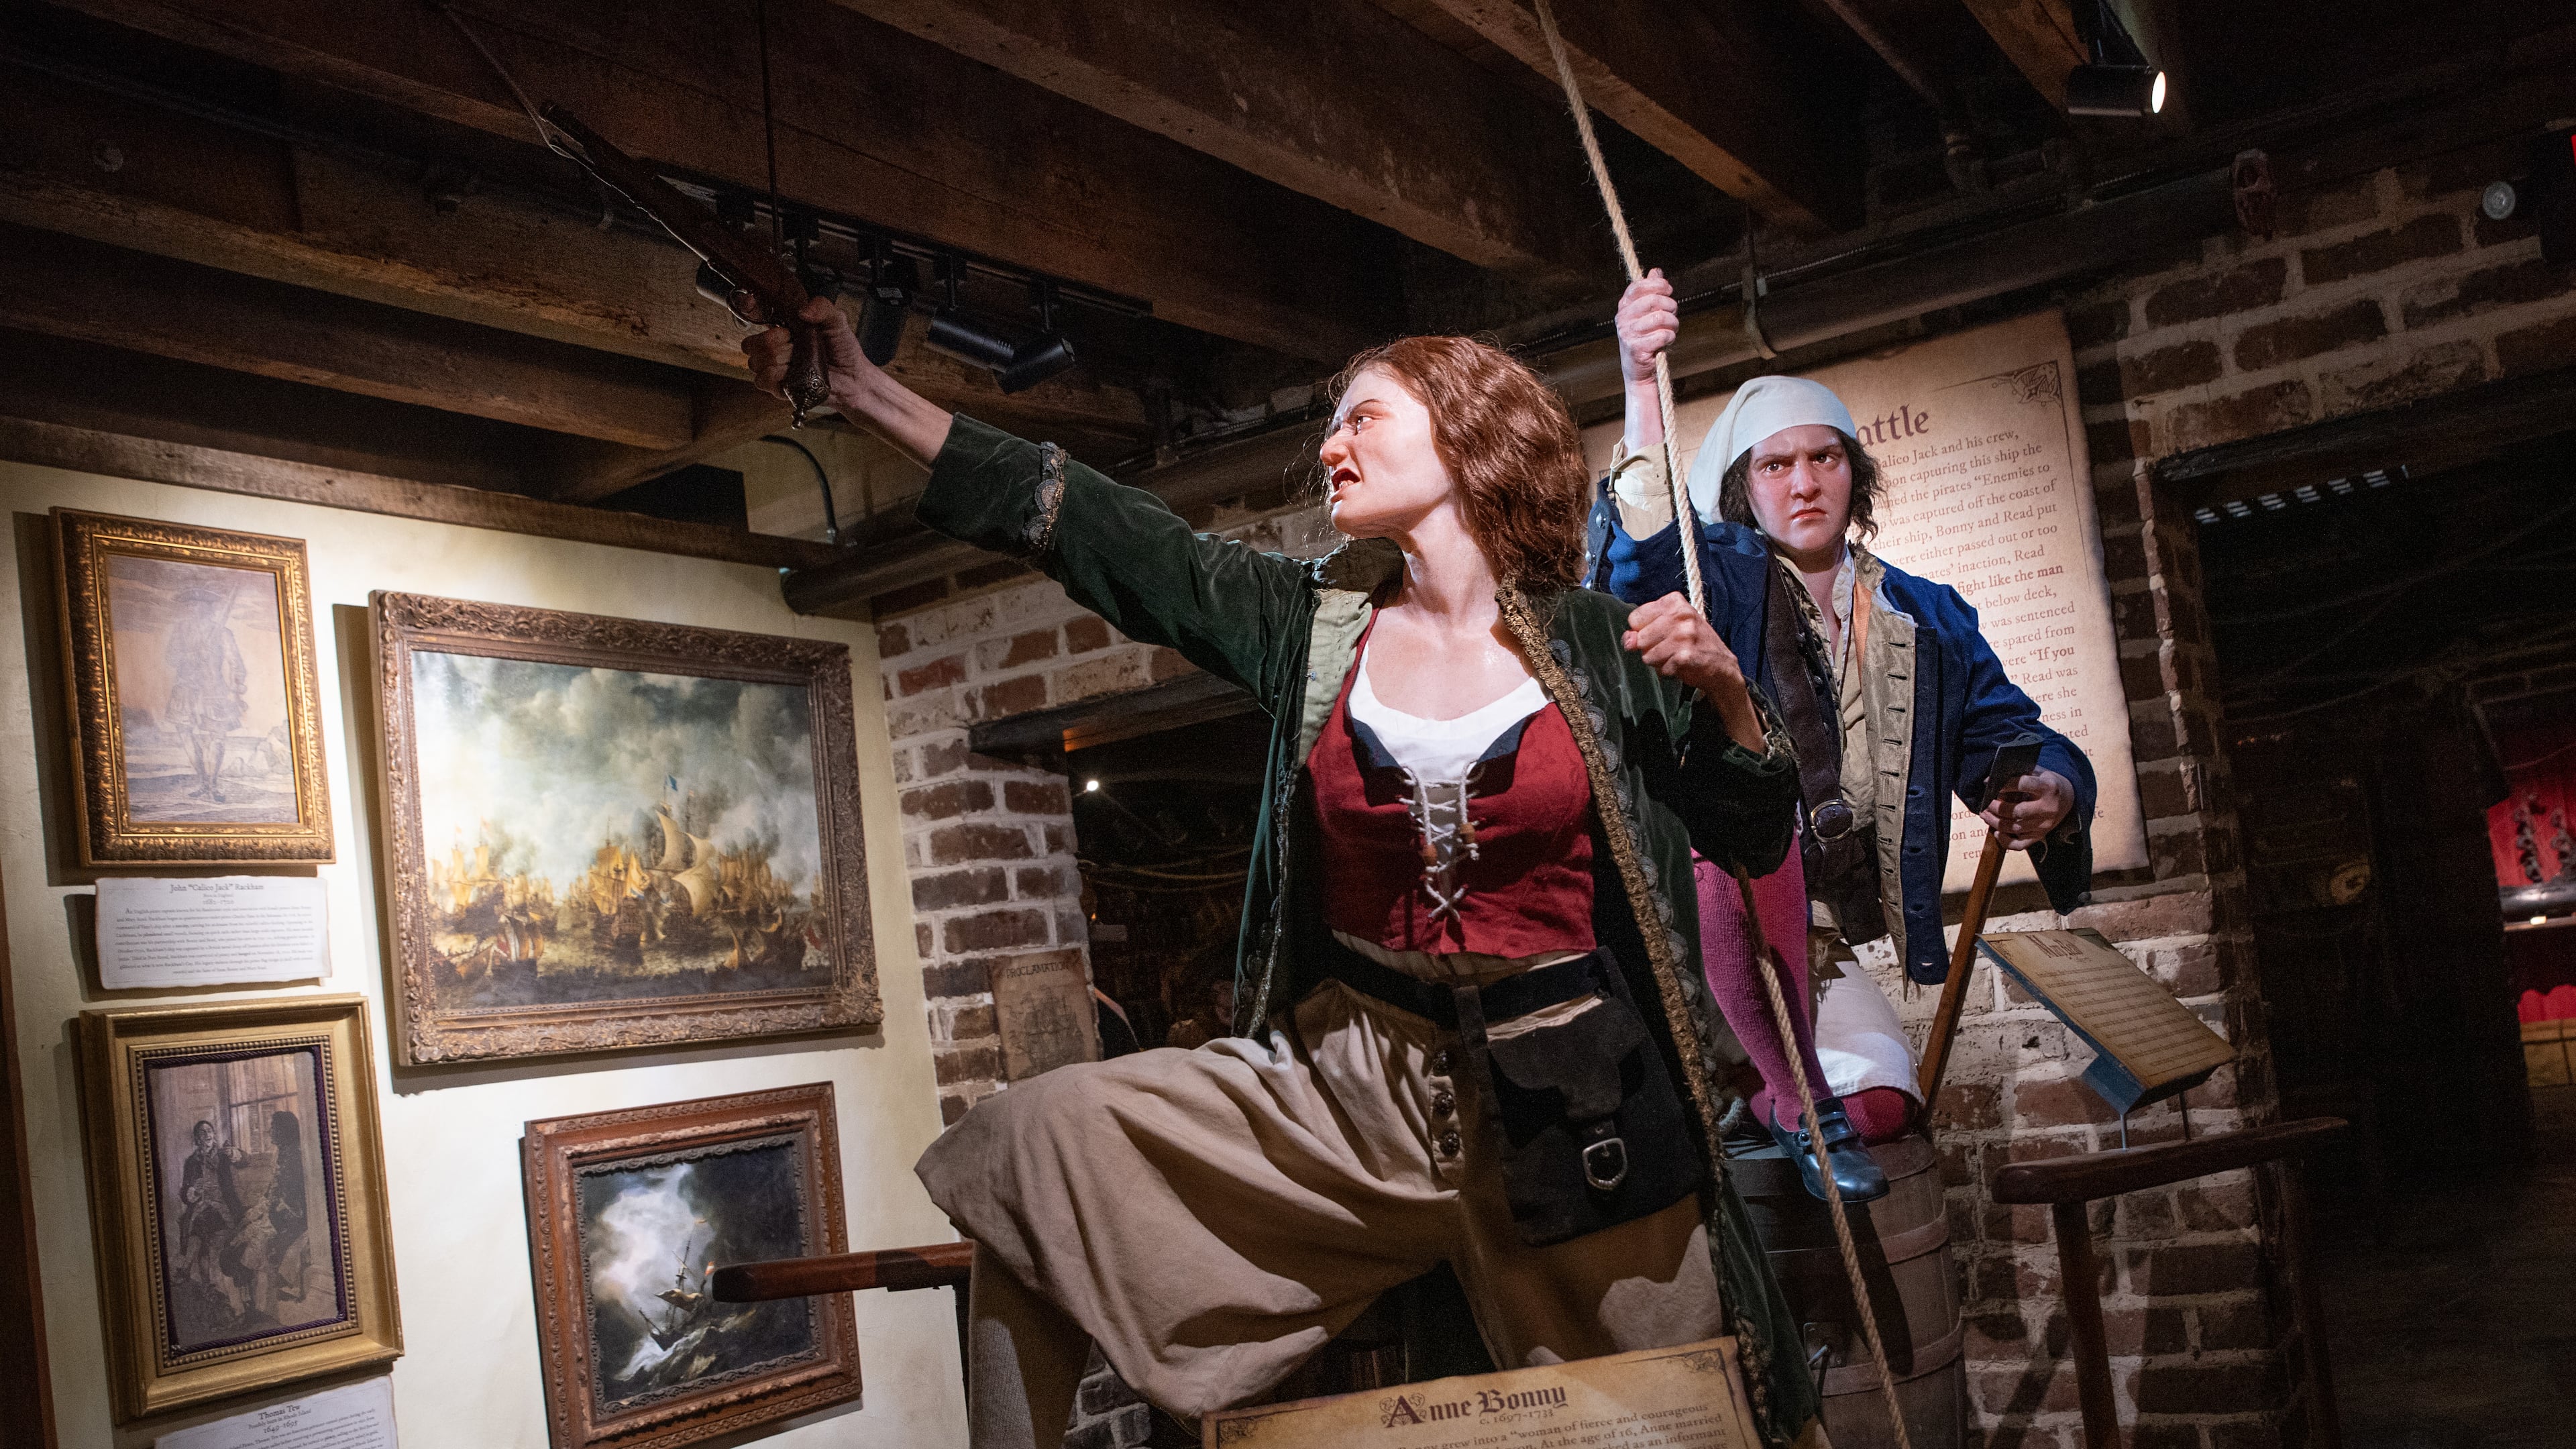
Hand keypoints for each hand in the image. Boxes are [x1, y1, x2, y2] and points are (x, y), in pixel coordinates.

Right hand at [742, 295, 874, 411]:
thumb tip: (803, 310)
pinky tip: (790, 374)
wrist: (854, 377)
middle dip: (769, 341)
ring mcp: (776, 368)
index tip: (762, 312)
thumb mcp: (836, 321)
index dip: (751, 312)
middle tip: (791, 341)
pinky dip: (773, 377)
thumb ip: (822, 307)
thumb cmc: (843, 349)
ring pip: (755, 362)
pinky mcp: (780, 387)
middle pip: (750, 344)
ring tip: (797, 360)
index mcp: (785, 327)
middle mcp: (776, 348)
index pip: (755, 317)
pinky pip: (762, 382)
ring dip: (776, 359)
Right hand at [1615, 269, 1678, 388]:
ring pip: (1661, 318)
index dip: (1658, 285)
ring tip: (1672, 329)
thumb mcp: (1646, 313)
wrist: (1638, 369)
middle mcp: (1623, 319)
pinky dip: (1670, 337)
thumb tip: (1656, 271)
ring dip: (1673, 323)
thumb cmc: (1645, 337)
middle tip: (1674, 313)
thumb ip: (1650, 291)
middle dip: (1670, 306)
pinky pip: (1663, 335)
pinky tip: (1666, 341)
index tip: (1669, 290)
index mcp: (1624, 307)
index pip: (1639, 287)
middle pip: (1653, 300)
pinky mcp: (1636, 348)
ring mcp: (1628, 334)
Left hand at [1622, 593, 1761, 750]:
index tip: (1660, 633)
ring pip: (1647, 655)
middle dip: (1649, 648)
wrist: (1722, 666)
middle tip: (1669, 648)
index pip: (1635, 618)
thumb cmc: (1693, 643)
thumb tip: (1627, 641)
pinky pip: (1660, 668)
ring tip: (1675, 656)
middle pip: (1639, 638)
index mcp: (1675, 601)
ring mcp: (1684, 635)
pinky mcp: (1685, 655)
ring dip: (1658, 662)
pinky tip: (1681, 666)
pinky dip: (1668, 672)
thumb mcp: (1669, 626)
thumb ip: (1644, 629)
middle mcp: (1681, 615)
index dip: (1643, 631)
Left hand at [1980, 768, 2074, 849]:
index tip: (1989, 783)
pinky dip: (2005, 841)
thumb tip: (1991, 779)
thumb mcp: (2039, 773)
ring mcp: (2045, 824)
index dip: (2005, 784)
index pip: (2024, 784)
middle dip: (1996, 807)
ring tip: (1984, 814)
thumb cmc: (2048, 783)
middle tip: (1985, 802)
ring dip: (1995, 822)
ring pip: (2015, 828)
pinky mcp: (2041, 835)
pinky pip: (2020, 844)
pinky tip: (1997, 832)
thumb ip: (2019, 774)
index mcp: (2048, 787)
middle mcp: (2048, 807)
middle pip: (2017, 811)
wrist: (2069, 798)